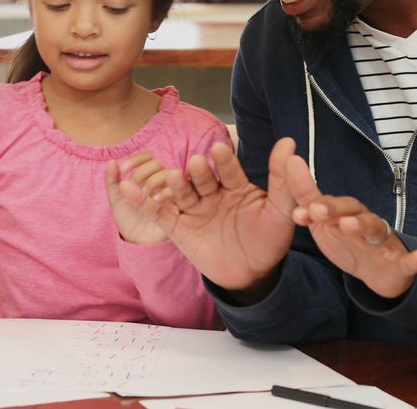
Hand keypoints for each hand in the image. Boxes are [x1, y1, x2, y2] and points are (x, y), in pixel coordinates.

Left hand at [105, 153, 171, 244]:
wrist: (137, 241)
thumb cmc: (128, 217)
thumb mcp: (116, 199)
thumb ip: (112, 181)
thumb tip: (111, 161)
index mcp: (147, 175)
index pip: (145, 158)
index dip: (135, 159)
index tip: (123, 169)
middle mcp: (161, 180)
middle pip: (157, 164)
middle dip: (143, 172)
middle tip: (133, 186)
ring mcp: (171, 191)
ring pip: (169, 174)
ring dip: (154, 180)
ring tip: (143, 193)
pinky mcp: (179, 204)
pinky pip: (178, 192)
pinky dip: (166, 192)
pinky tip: (155, 200)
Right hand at [118, 139, 299, 302]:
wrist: (252, 275)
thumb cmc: (268, 240)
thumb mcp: (280, 211)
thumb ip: (282, 179)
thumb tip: (289, 142)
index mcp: (235, 186)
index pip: (228, 170)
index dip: (224, 162)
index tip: (219, 151)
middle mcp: (211, 193)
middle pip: (202, 179)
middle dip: (199, 172)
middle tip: (198, 165)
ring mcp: (193, 209)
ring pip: (181, 193)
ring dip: (176, 184)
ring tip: (175, 177)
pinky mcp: (177, 227)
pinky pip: (158, 213)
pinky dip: (142, 201)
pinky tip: (126, 188)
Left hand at [285, 155, 416, 298]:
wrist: (378, 271)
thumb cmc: (348, 240)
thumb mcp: (323, 224)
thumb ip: (307, 201)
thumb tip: (289, 166)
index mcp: (344, 212)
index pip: (327, 203)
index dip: (313, 205)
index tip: (297, 211)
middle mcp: (364, 221)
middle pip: (350, 210)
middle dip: (333, 209)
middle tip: (316, 210)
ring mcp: (383, 240)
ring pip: (375, 228)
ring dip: (363, 225)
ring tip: (350, 225)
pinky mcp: (400, 262)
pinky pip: (409, 261)